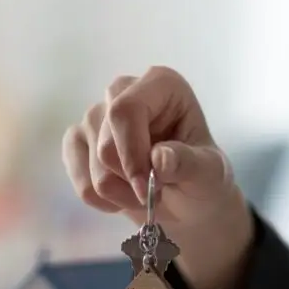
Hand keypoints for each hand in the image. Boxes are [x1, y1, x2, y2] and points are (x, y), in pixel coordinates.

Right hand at [62, 66, 254, 288]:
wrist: (186, 203)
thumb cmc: (201, 179)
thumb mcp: (210, 174)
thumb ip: (189, 164)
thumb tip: (160, 158)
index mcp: (161, 84)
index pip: (125, 110)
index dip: (131, 153)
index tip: (146, 189)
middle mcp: (123, 92)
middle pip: (106, 142)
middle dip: (129, 179)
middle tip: (157, 190)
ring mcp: (96, 115)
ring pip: (92, 164)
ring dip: (119, 192)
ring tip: (144, 193)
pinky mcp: (78, 141)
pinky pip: (78, 179)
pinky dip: (100, 200)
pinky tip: (122, 197)